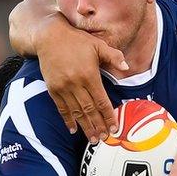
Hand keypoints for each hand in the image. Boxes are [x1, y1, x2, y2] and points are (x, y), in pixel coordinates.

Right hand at [34, 13, 127, 142]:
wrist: (50, 37)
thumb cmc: (76, 40)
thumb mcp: (98, 44)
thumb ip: (113, 56)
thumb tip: (126, 67)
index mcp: (90, 74)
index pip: (101, 100)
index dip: (108, 116)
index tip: (114, 127)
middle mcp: (76, 83)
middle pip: (89, 110)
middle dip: (98, 125)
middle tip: (104, 138)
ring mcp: (63, 87)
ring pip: (76, 112)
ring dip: (85, 126)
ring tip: (92, 138)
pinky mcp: (53, 88)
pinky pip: (61, 108)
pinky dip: (67, 119)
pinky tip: (73, 129)